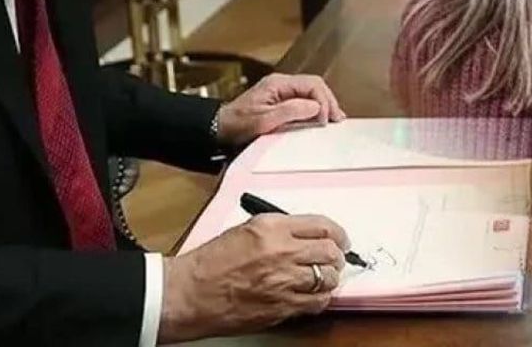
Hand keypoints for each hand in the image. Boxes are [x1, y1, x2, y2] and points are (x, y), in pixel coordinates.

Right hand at [157, 214, 349, 340]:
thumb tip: (304, 236)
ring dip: (330, 278)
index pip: (322, 224)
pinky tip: (314, 295)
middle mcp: (282, 251)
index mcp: (272, 227)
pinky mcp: (282, 306)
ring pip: (328, 277)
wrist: (191, 293)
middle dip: (336, 255)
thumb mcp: (245, 230)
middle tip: (335, 259)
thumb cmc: (210, 263)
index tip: (340, 238)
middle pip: (330, 250)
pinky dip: (321, 298)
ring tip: (323, 278)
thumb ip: (278, 230)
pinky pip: (317, 302)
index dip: (337, 233)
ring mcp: (284, 280)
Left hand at [215, 73, 345, 146]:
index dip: (323, 101)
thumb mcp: (264, 120)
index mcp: (278, 83)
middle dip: (328, 102)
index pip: (311, 84)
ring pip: (311, 93)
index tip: (325, 119)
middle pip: (314, 86)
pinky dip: (316, 110)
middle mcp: (281, 84)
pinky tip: (321, 120)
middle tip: (336, 120)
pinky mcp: (281, 103)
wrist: (219, 129)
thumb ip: (290, 111)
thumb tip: (315, 107)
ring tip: (333, 121)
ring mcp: (282, 92)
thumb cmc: (237, 124)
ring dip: (324, 105)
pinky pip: (304, 101)